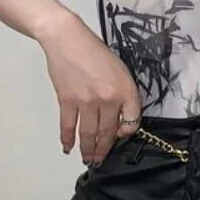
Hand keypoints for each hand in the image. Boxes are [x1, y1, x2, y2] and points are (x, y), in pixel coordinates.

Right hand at [37, 13, 141, 165]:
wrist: (68, 40)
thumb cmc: (96, 51)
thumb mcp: (120, 69)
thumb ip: (123, 92)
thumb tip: (119, 116)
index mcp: (125, 89)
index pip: (132, 120)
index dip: (126, 132)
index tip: (120, 137)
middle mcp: (108, 98)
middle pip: (108, 131)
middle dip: (104, 148)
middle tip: (101, 160)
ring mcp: (87, 102)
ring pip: (89, 133)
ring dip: (88, 149)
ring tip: (88, 159)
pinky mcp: (68, 101)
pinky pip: (68, 125)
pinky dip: (68, 138)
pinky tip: (68, 147)